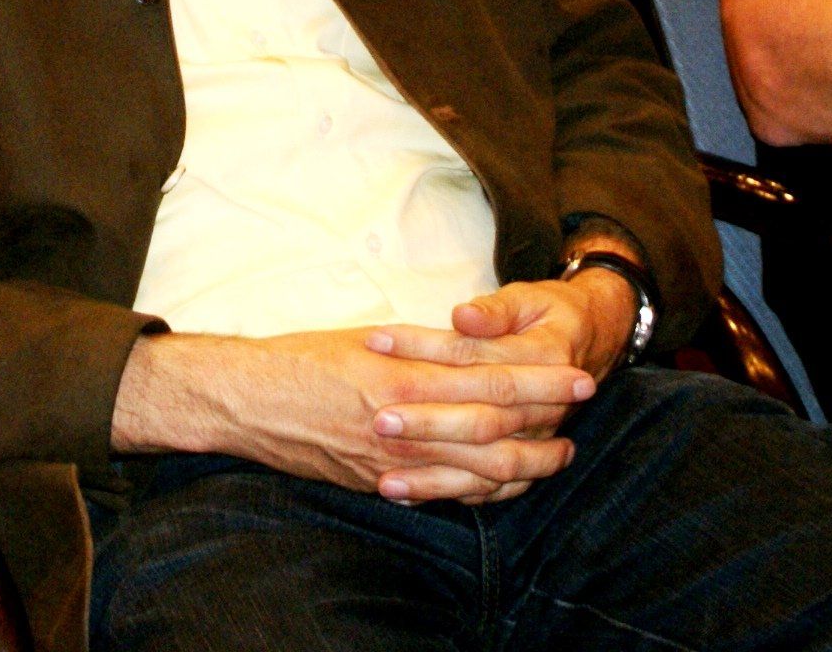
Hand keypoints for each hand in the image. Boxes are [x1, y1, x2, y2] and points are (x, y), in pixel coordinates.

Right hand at [111, 327, 595, 506]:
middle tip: (584, 408)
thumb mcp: (364, 338)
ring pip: (475, 470)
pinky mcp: (379, 485)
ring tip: (558, 455)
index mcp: (400, 374)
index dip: (538, 378)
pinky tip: (508, 486)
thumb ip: (419, 349)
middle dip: (546, 418)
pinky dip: (483, 492)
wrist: (247, 402)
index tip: (576, 371)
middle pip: (492, 426)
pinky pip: (443, 494)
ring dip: (525, 465)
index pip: (487, 379)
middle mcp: (400, 421)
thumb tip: (470, 347)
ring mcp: (391, 461)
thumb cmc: (302, 359)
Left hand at [359, 271, 634, 501]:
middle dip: (426, 422)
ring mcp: (536, 440)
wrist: (591, 341)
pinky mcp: (526, 463)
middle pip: (479, 419)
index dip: (421, 348)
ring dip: (432, 474)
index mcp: (543, 359)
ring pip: (485, 465)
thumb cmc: (548, 314)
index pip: (471, 355)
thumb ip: (495, 311)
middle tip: (377, 420)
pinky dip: (446, 493)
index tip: (375, 343)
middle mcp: (543, 408)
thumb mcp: (527, 298)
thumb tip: (462, 317)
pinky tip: (405, 496)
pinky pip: (487, 488)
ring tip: (383, 481)